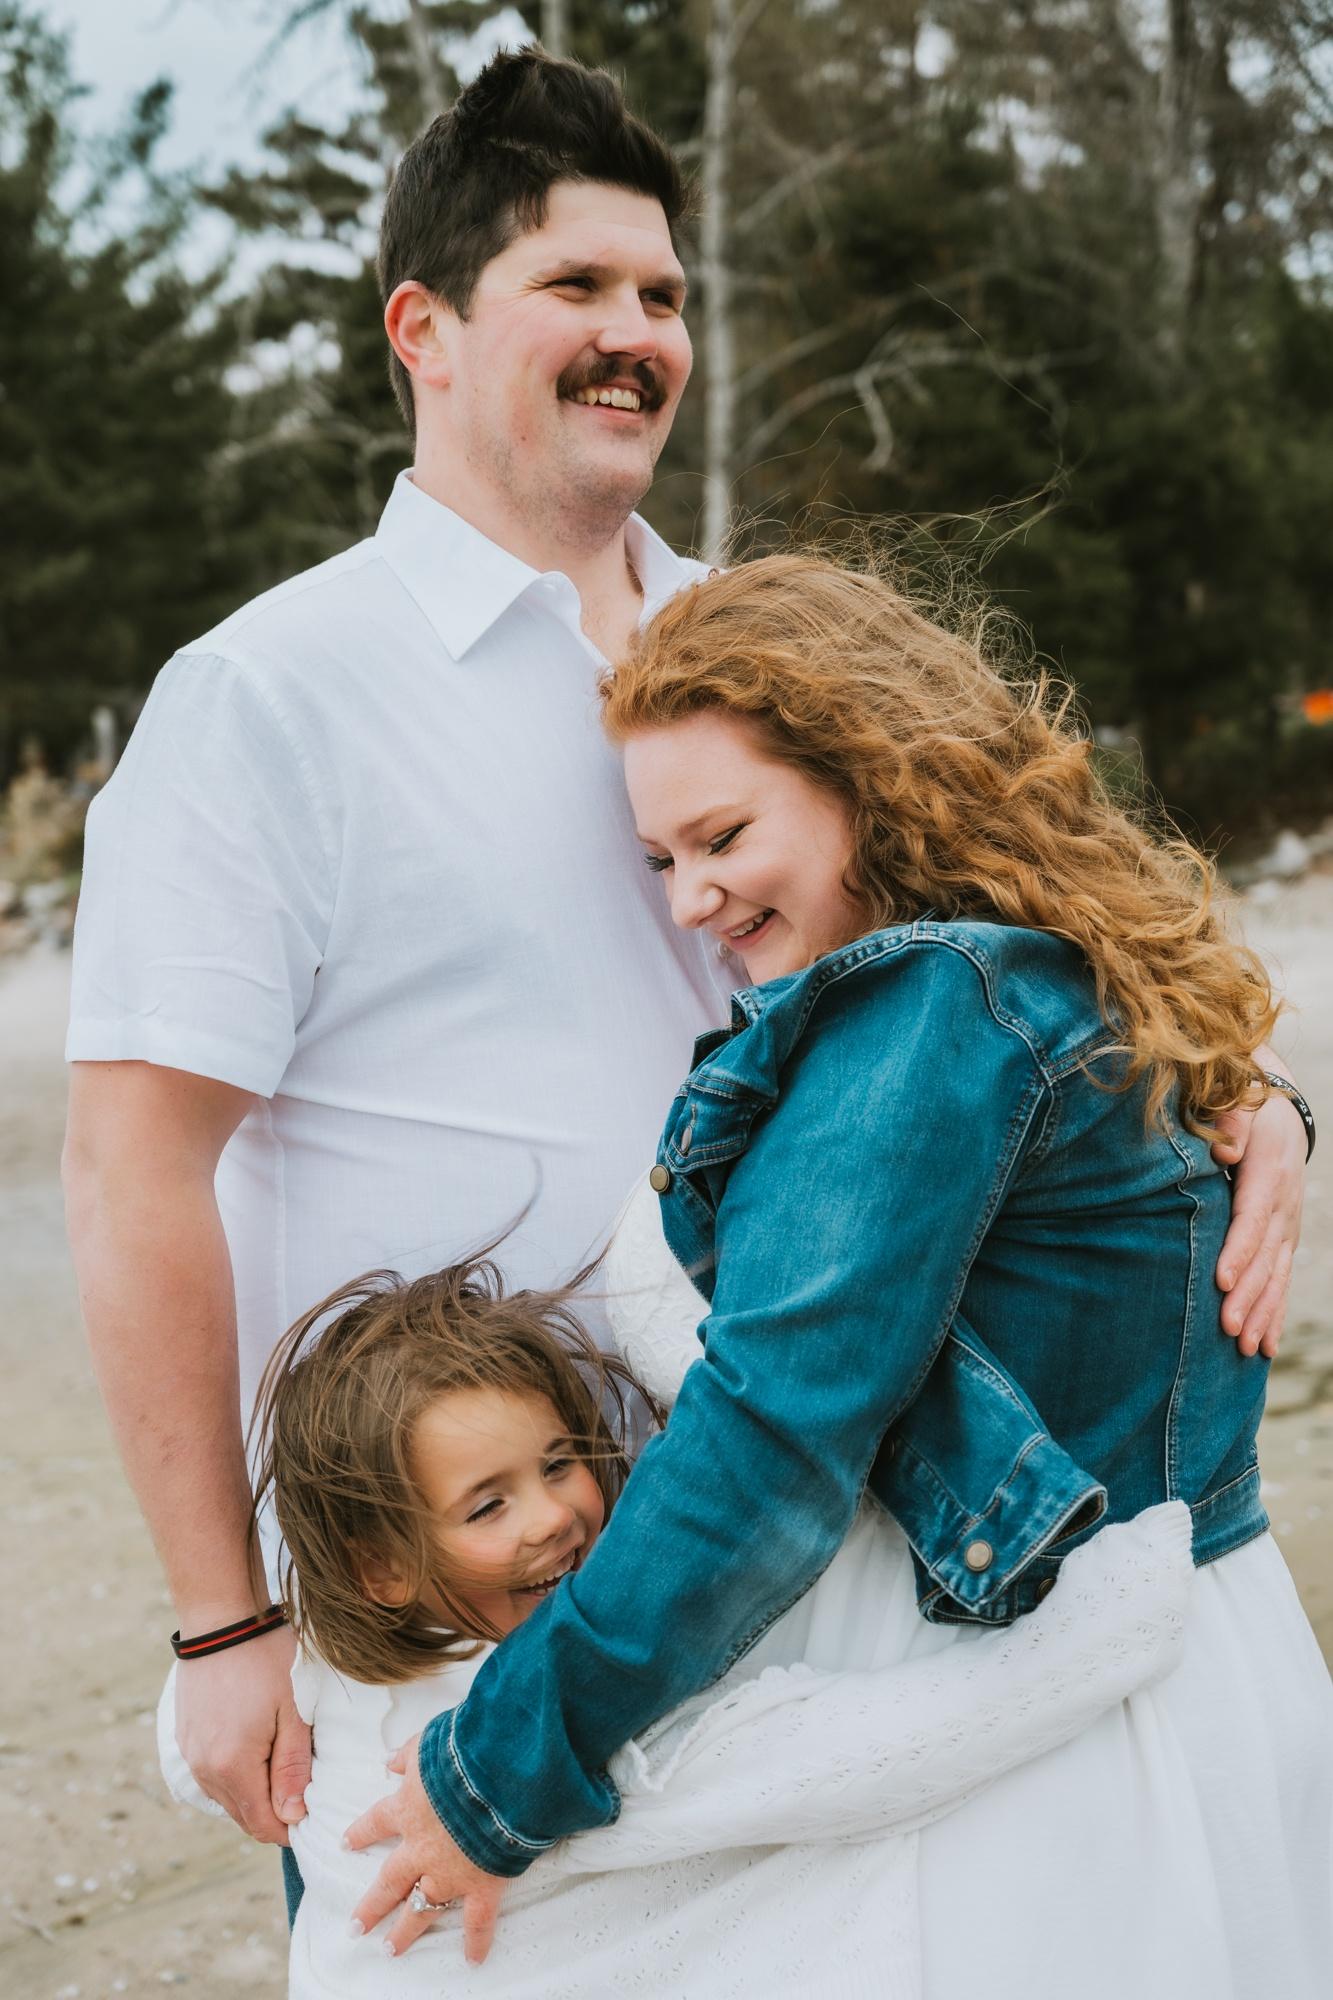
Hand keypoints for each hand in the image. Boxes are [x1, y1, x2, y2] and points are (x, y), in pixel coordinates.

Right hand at [174, 1621, 309, 1843]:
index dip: (290, 1828)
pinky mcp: (185, 1737)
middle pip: (243, 1815)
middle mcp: (203, 1769)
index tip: (314, 1812)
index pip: (261, 1825)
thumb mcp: (293, 1711)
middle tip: (304, 1784)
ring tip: (282, 1761)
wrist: (221, 1618)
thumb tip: (292, 1816)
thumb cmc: (265, 1658)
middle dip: (274, 1811)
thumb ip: (292, 1767)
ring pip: (226, 1796)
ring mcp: (190, 1753)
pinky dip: (235, 1773)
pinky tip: (257, 1747)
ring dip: (254, 1792)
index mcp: (231, 1767)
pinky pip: (212, 1774)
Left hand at [346, 1734, 507, 1962]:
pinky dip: (477, 1941)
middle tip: (355, 1927)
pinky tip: (472, 1960)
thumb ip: (408, 1755)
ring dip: (405, 1931)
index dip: (361, 1833)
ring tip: (390, 1949)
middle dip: (371, 1905)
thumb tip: (389, 1761)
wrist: (498, 1775)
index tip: (345, 1842)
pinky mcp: (481, 1884)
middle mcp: (421, 1848)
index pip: (376, 1823)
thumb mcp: (427, 1742)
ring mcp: (449, 1872)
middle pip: (389, 1881)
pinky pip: (477, 1920)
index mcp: (408, 1809)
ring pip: (421, 1908)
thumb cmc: (462, 1751)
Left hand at [1212, 1054, 1306, 1359]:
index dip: (1238, 1250)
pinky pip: (1282, 1283)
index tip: (1221, 1279)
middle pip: (1265, 1257)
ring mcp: (1288, 1229)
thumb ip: (1231, 1123)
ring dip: (1263, 1314)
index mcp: (1268, 1174)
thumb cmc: (1247, 1111)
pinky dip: (1276, 1315)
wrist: (1281, 1116)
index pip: (1252, 1218)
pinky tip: (1266, 1347)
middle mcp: (1283, 1208)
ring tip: (1246, 1347)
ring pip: (1277, 1277)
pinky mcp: (1284, 1243)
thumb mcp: (1240, 1105)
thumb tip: (1223, 1149)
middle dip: (1248, 1295)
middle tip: (1229, 1328)